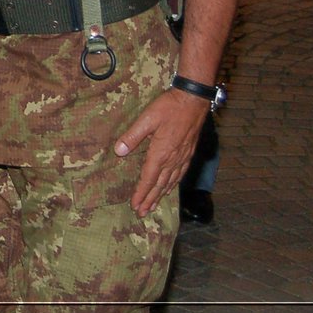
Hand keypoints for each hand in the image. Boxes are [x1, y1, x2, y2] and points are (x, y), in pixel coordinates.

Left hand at [113, 87, 209, 215]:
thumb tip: (119, 152)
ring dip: (160, 195)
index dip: (141, 193)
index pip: (149, 178)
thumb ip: (133, 136)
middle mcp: (173, 159)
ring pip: (170, 182)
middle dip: (150, 199)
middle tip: (142, 213)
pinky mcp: (188, 152)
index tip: (135, 206)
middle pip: (160, 184)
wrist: (193, 99)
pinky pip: (180, 174)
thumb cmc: (169, 107)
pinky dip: (173, 184)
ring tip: (153, 206)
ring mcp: (183, 157)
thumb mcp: (147, 118)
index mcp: (161, 153)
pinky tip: (170, 187)